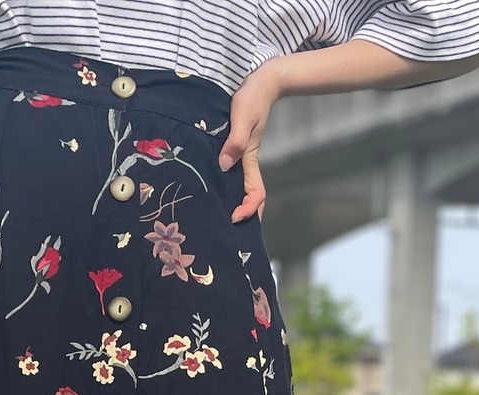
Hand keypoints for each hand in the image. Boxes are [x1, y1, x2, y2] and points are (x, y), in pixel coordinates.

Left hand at [218, 61, 280, 222]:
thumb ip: (234, 141)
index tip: (234, 217)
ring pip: (243, 189)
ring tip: (220, 218)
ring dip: (237, 204)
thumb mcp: (242, 117)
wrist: (263, 81)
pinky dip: (229, 188)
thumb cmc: (252, 97)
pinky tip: (216, 191)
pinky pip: (234, 175)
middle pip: (252, 198)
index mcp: (250, 159)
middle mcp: (247, 163)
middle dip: (245, 217)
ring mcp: (243, 157)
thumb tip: (224, 165)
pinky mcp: (237, 149)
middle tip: (227, 230)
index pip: (256, 194)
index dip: (247, 209)